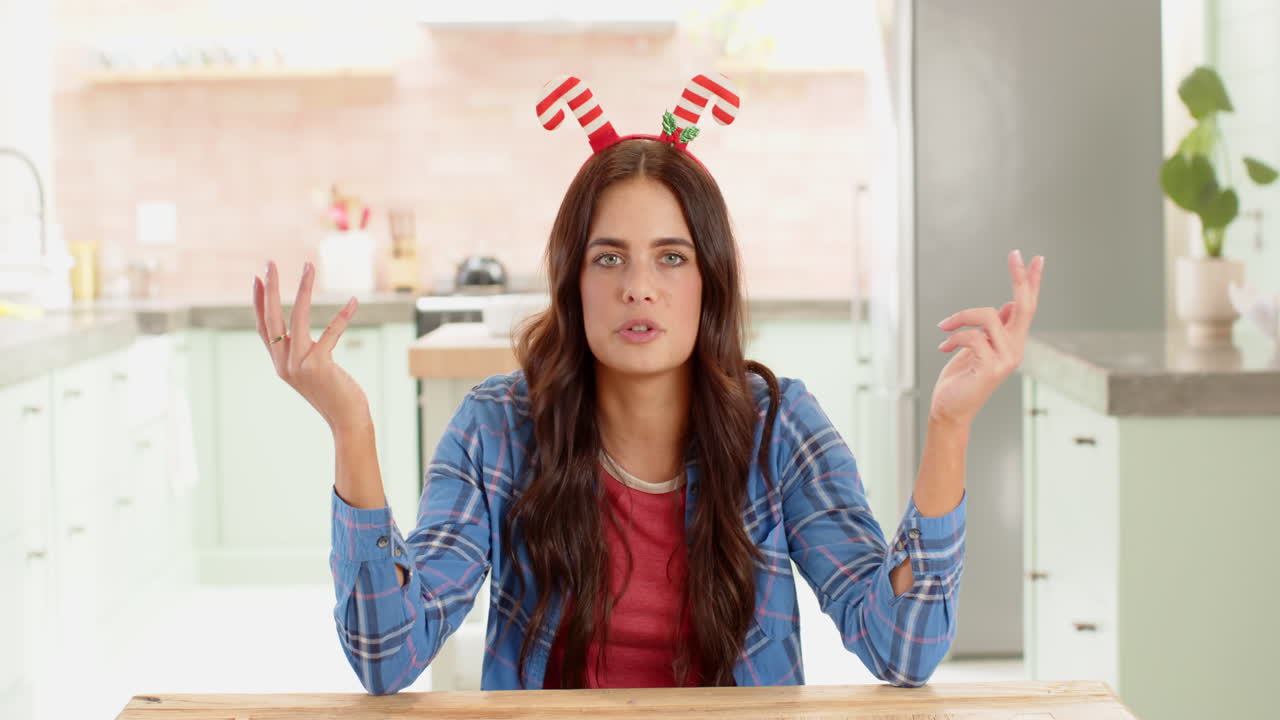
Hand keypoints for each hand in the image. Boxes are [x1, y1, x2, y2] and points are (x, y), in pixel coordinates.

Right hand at [252, 260, 369, 432]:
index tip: (256, 279)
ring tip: (308, 266)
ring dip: (302, 289)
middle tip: (269, 263)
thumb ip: (302, 354)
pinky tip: (354, 300)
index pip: (263, 327)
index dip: (258, 303)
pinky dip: (343, 315)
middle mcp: (284, 362)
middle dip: (270, 288)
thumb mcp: (311, 372)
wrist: (346, 421)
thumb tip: (298, 334)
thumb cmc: (334, 394)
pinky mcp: (320, 365)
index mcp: (280, 363)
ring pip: (296, 317)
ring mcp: (300, 364)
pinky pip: (331, 332)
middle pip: (272, 318)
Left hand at [929, 250, 1044, 427]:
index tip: (1036, 259)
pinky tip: (943, 345)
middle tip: (1015, 253)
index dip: (1032, 283)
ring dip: (960, 318)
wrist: (949, 410)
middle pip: (1024, 306)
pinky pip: (973, 336)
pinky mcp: (991, 367)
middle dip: (1020, 278)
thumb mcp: (976, 347)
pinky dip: (954, 336)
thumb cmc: (960, 379)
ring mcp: (1006, 359)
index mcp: (1012, 343)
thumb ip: (993, 328)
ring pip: (988, 317)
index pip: (1027, 308)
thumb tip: (1009, 304)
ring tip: (944, 329)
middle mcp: (1015, 350)